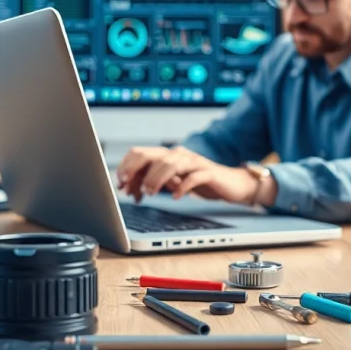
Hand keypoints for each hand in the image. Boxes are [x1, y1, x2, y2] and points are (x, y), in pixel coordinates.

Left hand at [116, 146, 257, 203]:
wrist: (230, 184)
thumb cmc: (199, 182)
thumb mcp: (172, 182)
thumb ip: (153, 181)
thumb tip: (129, 188)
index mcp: (168, 155)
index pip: (141, 153)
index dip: (127, 166)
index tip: (120, 183)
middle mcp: (179, 154)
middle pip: (152, 156)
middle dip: (137, 172)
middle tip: (129, 188)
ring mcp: (194, 162)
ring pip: (170, 164)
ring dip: (156, 179)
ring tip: (149, 193)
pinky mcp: (208, 173)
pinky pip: (193, 177)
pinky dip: (182, 187)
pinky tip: (176, 197)